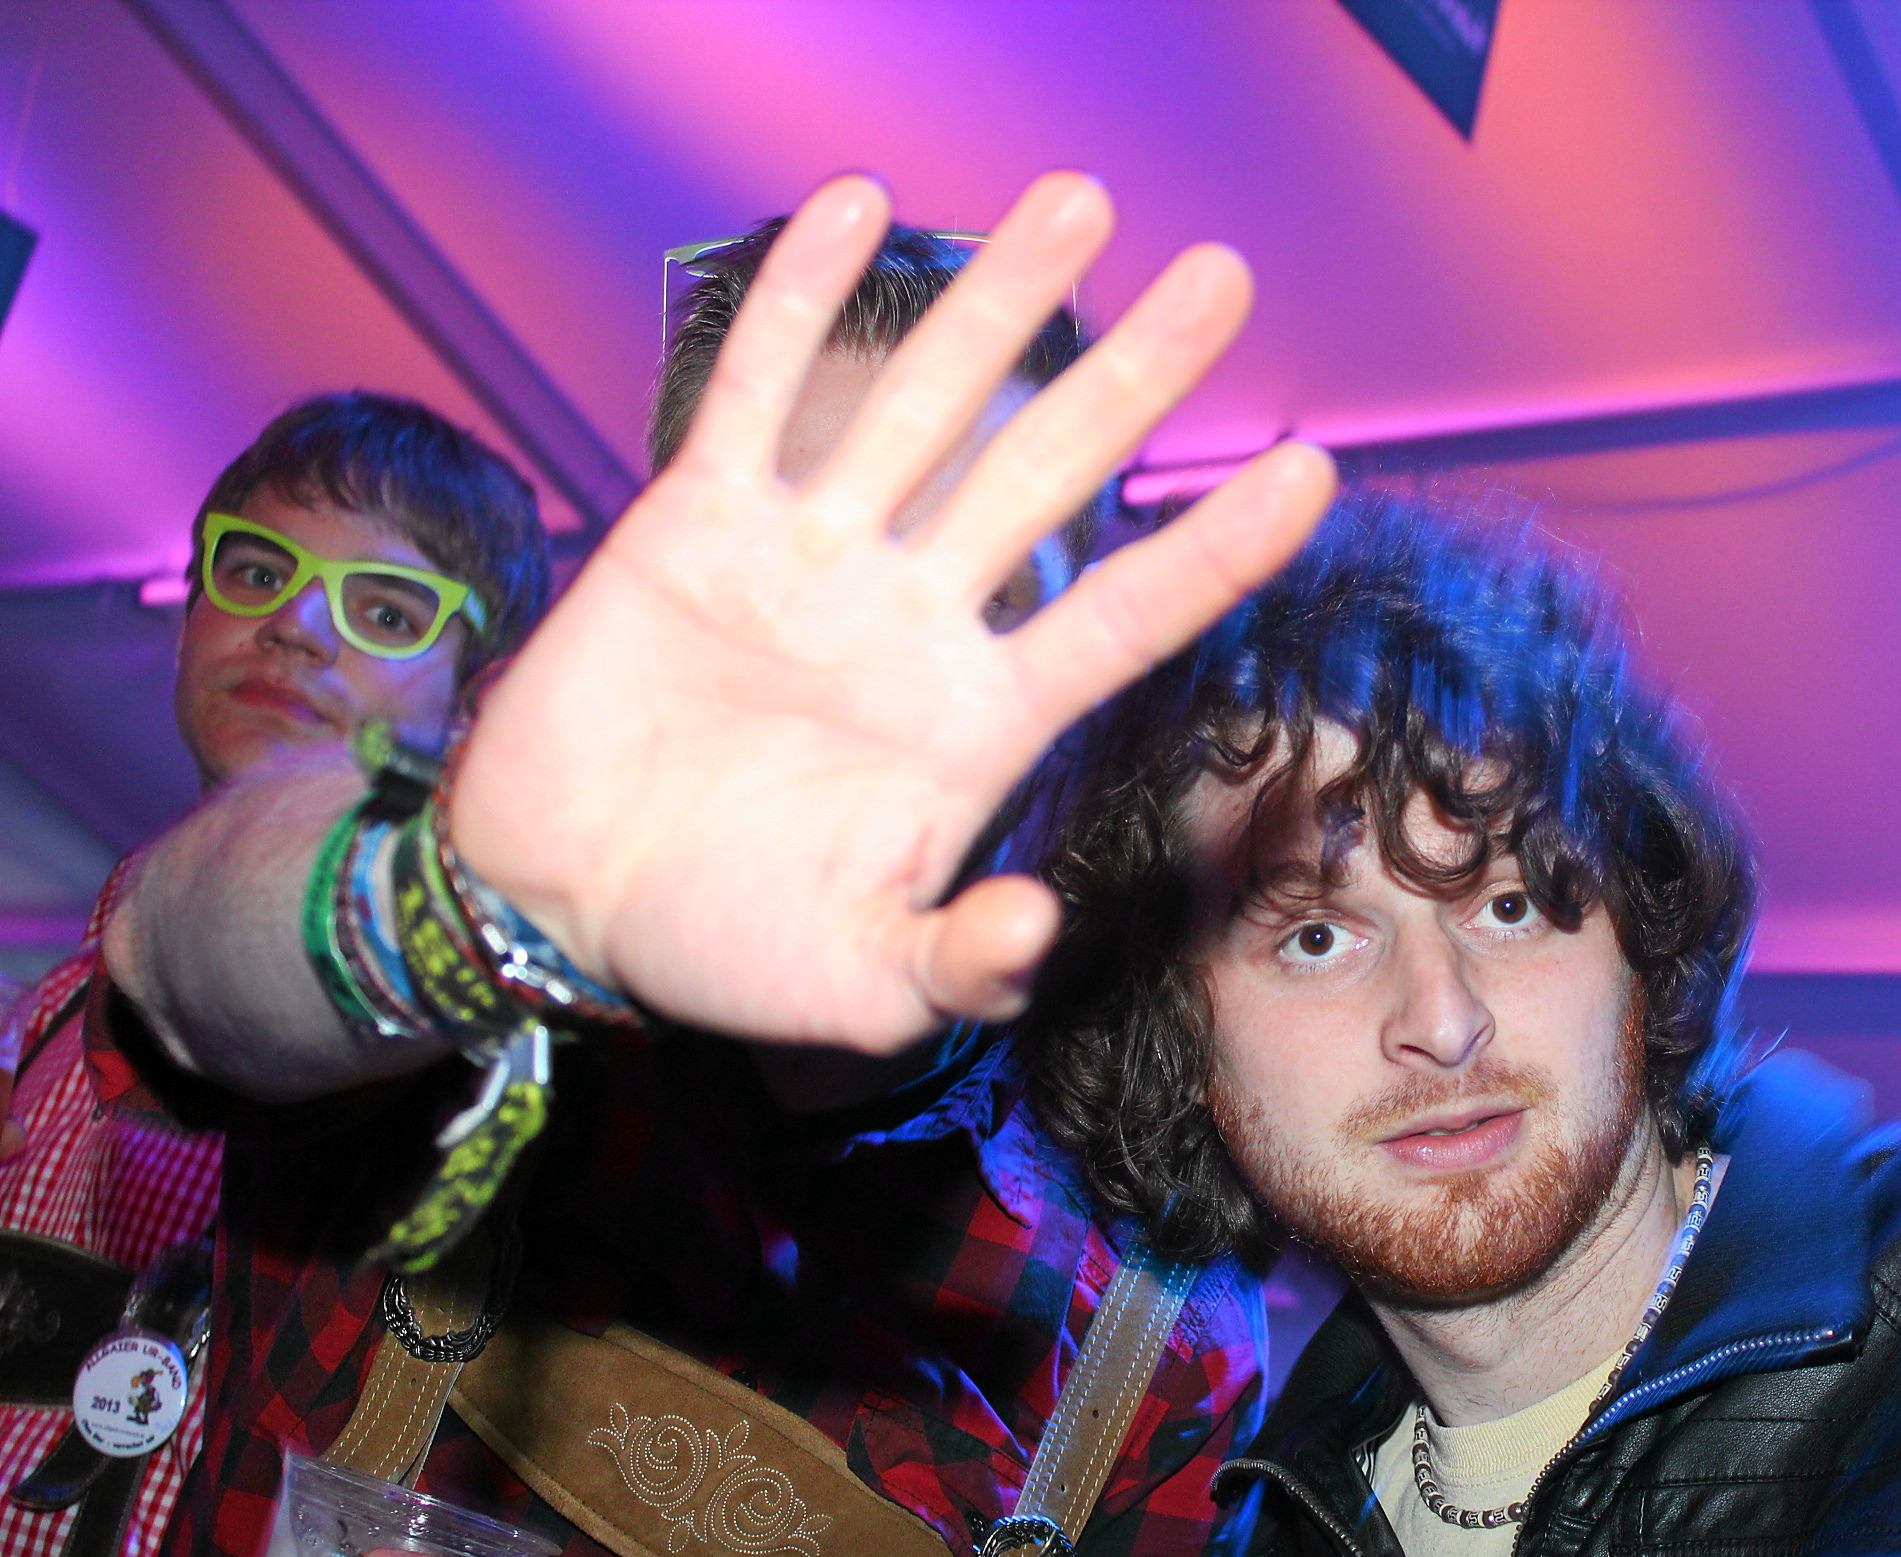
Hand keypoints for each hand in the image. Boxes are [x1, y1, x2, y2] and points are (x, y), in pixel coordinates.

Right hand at [450, 171, 1334, 1052]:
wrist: (564, 900)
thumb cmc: (727, 944)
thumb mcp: (856, 986)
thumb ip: (953, 967)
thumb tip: (1037, 931)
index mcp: (978, 721)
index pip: (1122, 617)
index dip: (1212, 546)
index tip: (1310, 469)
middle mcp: (917, 621)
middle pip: (1046, 475)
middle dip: (1132, 378)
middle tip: (1224, 276)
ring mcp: (813, 561)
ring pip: (921, 410)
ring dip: (993, 307)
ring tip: (1077, 201)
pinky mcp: (697, 526)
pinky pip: (756, 399)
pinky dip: (797, 306)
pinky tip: (857, 208)